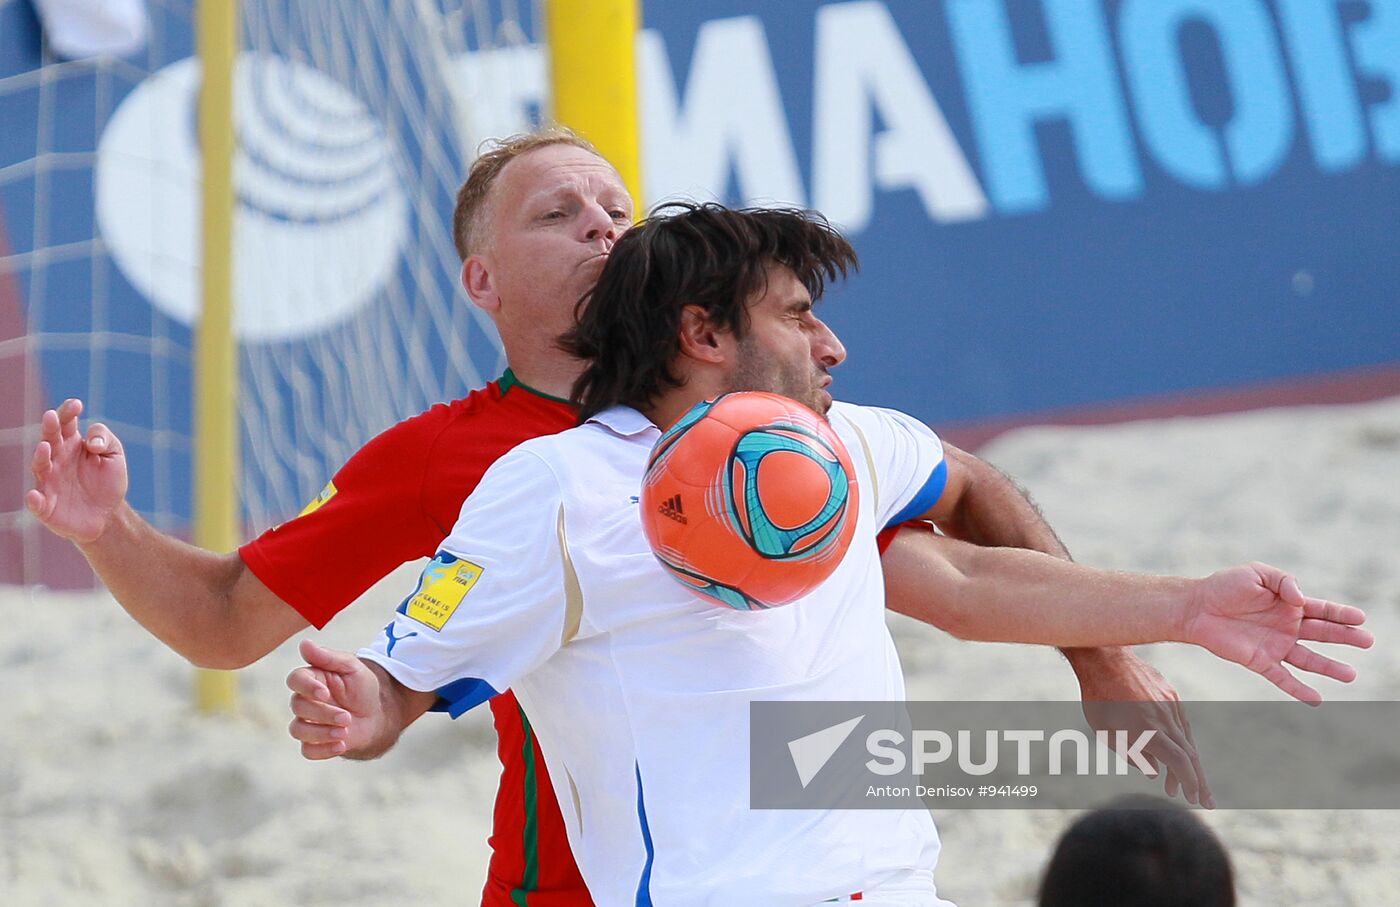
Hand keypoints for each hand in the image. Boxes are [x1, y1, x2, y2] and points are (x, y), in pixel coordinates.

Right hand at [25, 398, 127, 543]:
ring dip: (40, 456)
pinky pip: (37, 503)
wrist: (108, 514)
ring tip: (45, 446)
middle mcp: (56, 460)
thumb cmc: (108, 481)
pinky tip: (35, 496)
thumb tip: (90, 442)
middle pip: (49, 440)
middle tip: (52, 416)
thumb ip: (105, 440)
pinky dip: (34, 500)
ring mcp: (49, 482)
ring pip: (39, 467)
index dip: (68, 412)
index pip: (65, 423)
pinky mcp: (46, 506)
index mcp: (71, 444)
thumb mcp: (114, 455)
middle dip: (49, 428)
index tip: (77, 404)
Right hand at [287, 639, 382, 758]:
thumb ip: (329, 657)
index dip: (307, 687)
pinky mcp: (313, 743)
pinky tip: (342, 745)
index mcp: (312, 679)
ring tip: (346, 731)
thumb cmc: (362, 688)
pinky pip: (307, 751)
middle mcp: (304, 701)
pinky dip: (324, 750)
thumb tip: (304, 643)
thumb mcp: (352, 668)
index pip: (295, 680)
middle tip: (346, 717)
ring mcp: (307, 723)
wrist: (376, 716)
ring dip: (322, 732)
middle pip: (297, 706)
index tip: (325, 693)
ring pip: (298, 730)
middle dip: (323, 713)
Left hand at [1072, 648, 1210, 807]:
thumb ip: (1131, 754)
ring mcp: (1170, 704)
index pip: (1179, 762)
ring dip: (1189, 764)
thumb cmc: (1098, 697)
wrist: (1104, 657)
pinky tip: (1180, 754)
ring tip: (1184, 786)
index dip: (1189, 782)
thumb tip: (1152, 771)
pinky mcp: (1170, 694)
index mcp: (1149, 730)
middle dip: (1198, 781)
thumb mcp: (1107, 733)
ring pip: (1186, 739)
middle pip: (1189, 755)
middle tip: (1205, 802)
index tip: (1193, 798)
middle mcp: (1165, 718)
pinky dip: (1182, 741)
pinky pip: (1181, 723)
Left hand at [1183, 563, 1372, 704]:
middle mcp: (1286, 626)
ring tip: (1350, 675)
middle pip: (1322, 634)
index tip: (1361, 618)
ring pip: (1308, 660)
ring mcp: (1275, 645)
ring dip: (1329, 668)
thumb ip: (1283, 582)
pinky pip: (1283, 678)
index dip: (1341, 614)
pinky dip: (1299, 690)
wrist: (1196, 607)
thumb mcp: (1257, 573)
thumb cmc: (1225, 586)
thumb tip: (1301, 600)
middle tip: (1368, 641)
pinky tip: (1316, 698)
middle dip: (1345, 637)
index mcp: (1288, 604)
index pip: (1322, 610)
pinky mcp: (1260, 661)